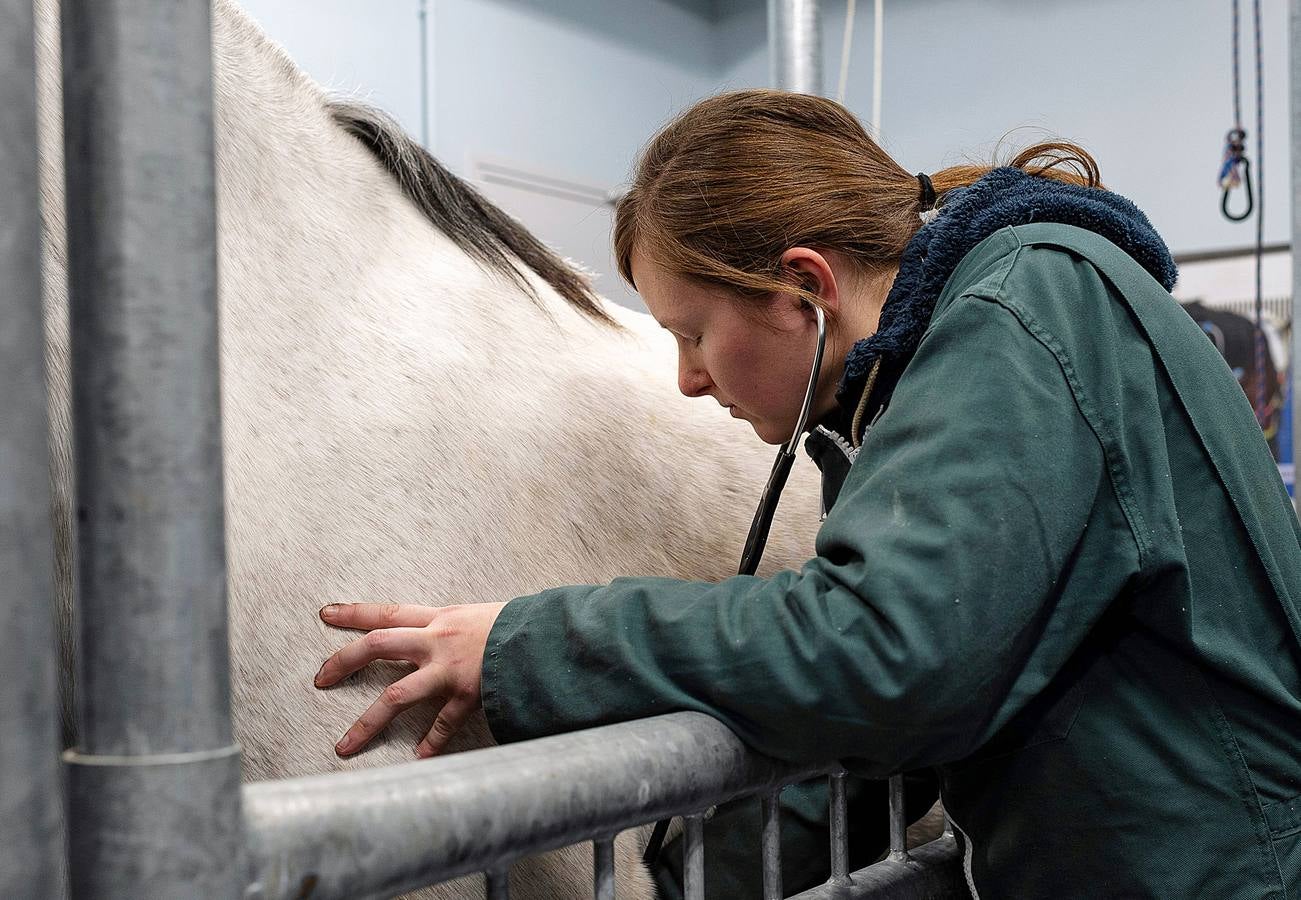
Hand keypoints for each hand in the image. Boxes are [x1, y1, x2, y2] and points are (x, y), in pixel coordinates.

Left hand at [314, 601, 507, 757]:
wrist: (547, 634)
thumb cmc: (516, 625)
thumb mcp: (477, 617)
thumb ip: (451, 630)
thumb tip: (433, 639)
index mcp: (439, 618)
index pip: (386, 611)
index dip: (354, 613)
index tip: (326, 614)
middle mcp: (437, 640)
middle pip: (378, 645)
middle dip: (344, 661)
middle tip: (321, 678)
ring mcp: (450, 669)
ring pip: (397, 695)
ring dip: (368, 722)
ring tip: (346, 745)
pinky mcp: (468, 693)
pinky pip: (443, 723)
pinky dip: (431, 743)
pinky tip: (419, 759)